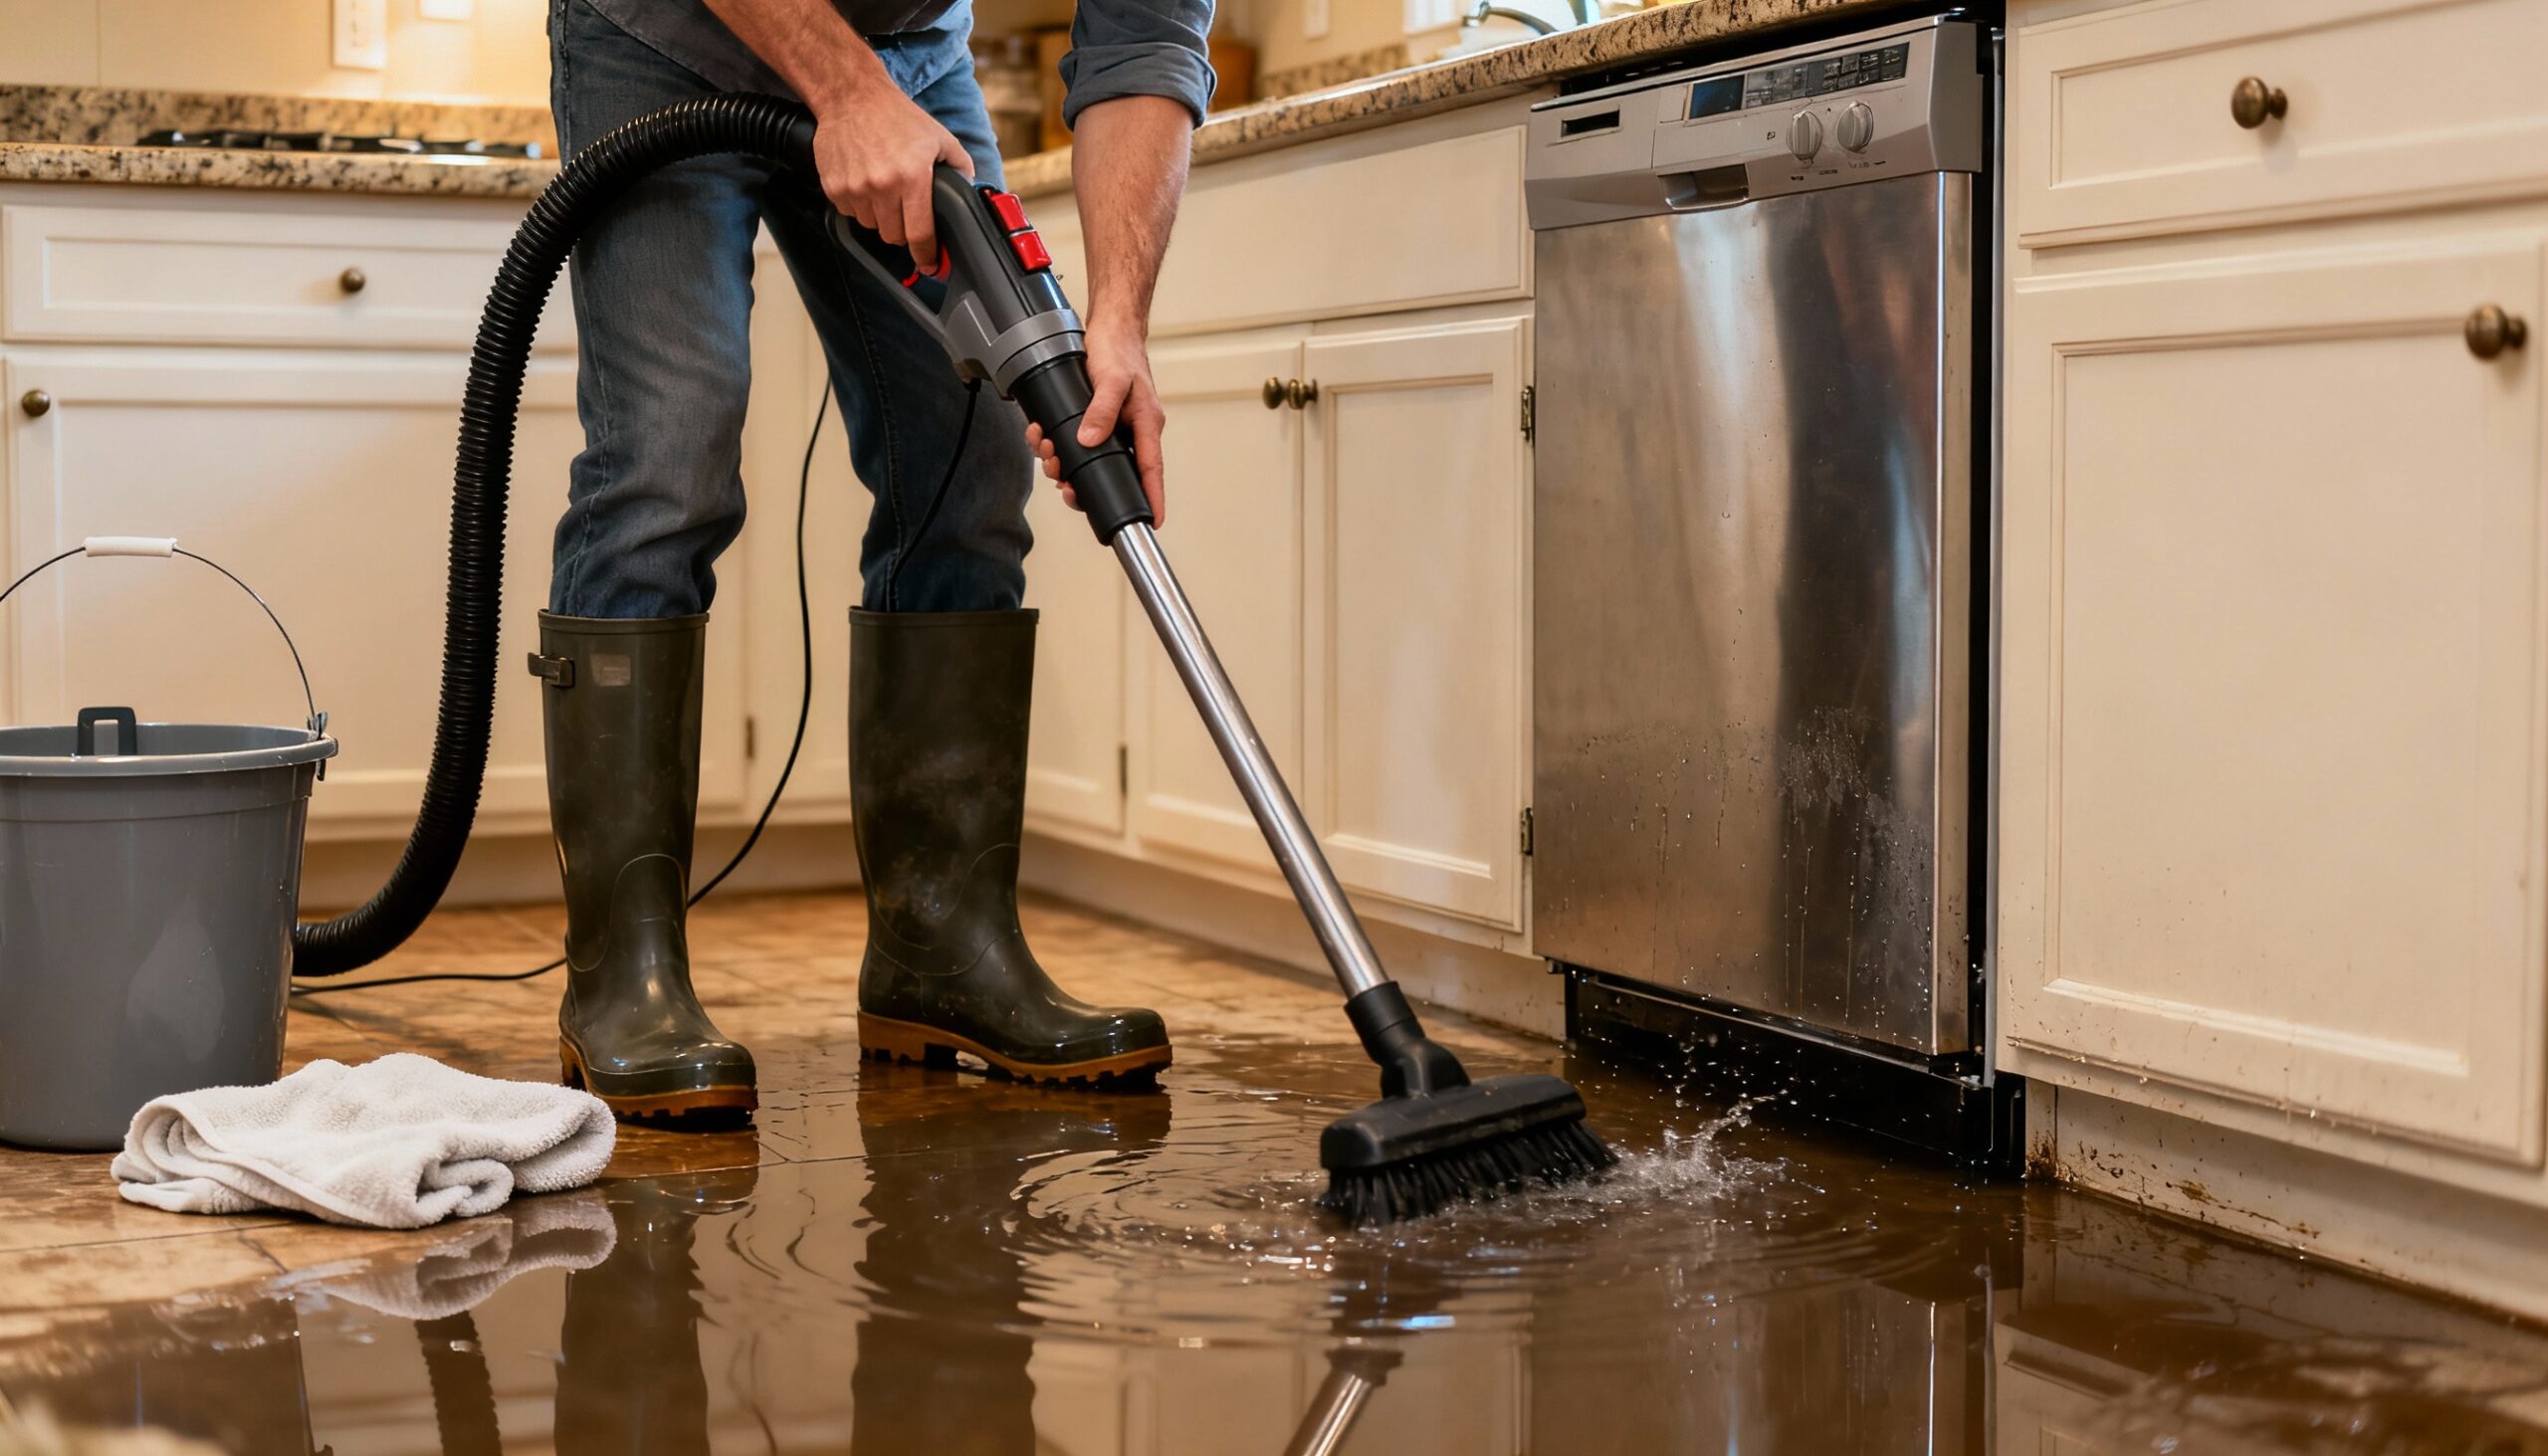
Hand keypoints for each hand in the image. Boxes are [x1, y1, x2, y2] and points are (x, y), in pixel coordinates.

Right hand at [810, 85, 972, 268]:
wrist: (851, 96)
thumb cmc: (897, 116)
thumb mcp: (940, 138)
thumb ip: (961, 167)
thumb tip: (970, 193)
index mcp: (912, 178)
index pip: (919, 234)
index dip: (926, 254)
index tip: (930, 264)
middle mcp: (882, 186)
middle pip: (894, 236)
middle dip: (903, 230)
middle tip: (906, 210)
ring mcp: (854, 188)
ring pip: (871, 226)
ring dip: (880, 216)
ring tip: (884, 189)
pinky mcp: (834, 187)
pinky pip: (850, 212)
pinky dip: (859, 205)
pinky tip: (865, 181)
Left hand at [1025, 315, 1168, 526]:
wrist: (1107, 328)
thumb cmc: (1119, 350)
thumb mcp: (1112, 379)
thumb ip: (1101, 410)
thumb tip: (1089, 440)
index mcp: (1145, 426)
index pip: (1151, 470)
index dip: (1152, 498)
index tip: (1152, 522)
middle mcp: (1129, 432)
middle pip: (1113, 474)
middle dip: (1084, 485)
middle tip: (1065, 486)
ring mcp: (1110, 428)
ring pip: (1088, 462)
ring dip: (1063, 464)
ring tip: (1048, 454)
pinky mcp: (1092, 421)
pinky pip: (1074, 445)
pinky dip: (1056, 446)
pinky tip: (1043, 438)